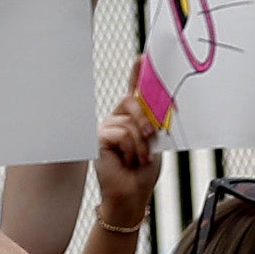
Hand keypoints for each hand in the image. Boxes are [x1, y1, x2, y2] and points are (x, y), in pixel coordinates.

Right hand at [92, 82, 165, 213]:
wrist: (132, 196)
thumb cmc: (143, 173)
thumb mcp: (154, 144)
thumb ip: (152, 124)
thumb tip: (156, 106)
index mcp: (131, 119)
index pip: (134, 92)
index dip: (137, 74)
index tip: (144, 57)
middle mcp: (117, 120)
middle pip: (132, 101)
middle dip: (146, 120)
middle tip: (151, 137)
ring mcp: (106, 128)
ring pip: (130, 122)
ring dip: (142, 145)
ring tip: (139, 160)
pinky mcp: (99, 138)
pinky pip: (121, 134)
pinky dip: (131, 150)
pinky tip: (127, 161)